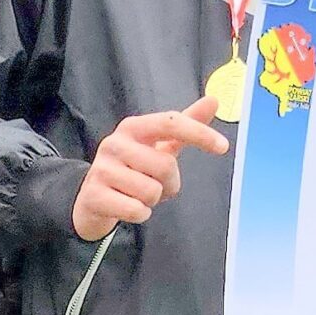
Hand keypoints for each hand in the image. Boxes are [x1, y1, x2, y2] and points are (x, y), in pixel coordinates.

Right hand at [72, 95, 228, 242]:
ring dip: (153, 200)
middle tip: (156, 185)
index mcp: (133, 128)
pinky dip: (140, 214)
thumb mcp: (157, 145)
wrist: (92, 198)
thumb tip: (213, 100)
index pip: (170, 123)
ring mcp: (102, 169)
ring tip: (138, 195)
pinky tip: (127, 206)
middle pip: (166, 165)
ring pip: (151, 191)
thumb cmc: (132, 169)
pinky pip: (136, 210)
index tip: (223, 146)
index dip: (198, 133)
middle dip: (169, 183)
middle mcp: (115, 143)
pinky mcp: (94, 195)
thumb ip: (185, 124)